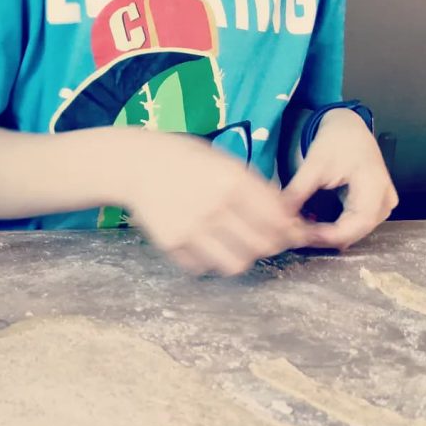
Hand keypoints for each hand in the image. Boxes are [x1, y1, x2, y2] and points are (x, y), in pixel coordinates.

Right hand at [118, 132, 311, 275]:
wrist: (135, 164)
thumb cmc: (184, 159)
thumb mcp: (224, 161)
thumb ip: (255, 188)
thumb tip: (289, 216)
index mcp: (232, 181)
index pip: (278, 220)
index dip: (291, 230)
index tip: (290, 230)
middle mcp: (214, 207)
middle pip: (262, 246)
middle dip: (270, 244)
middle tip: (265, 238)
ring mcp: (192, 229)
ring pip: (236, 264)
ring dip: (241, 256)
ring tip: (234, 243)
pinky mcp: (172, 244)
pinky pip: (203, 267)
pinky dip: (209, 259)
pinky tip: (203, 241)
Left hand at [282, 108, 396, 250]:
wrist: (349, 128)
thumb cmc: (336, 141)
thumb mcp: (315, 164)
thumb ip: (298, 191)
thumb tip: (279, 215)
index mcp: (375, 187)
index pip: (356, 225)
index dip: (329, 236)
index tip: (303, 237)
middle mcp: (384, 202)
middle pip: (355, 231)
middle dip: (325, 236)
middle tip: (296, 236)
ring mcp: (382, 206)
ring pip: (354, 230)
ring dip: (328, 233)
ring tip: (302, 230)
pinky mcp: (373, 206)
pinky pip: (354, 223)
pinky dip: (334, 226)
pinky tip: (313, 225)